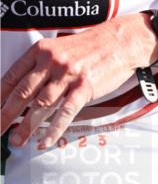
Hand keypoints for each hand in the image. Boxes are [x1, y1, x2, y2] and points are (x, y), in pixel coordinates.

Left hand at [1, 14, 157, 148]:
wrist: (119, 42)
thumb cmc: (91, 47)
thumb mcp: (60, 49)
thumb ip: (42, 65)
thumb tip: (25, 89)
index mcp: (40, 51)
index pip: (11, 77)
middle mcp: (51, 62)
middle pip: (22, 94)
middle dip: (5, 115)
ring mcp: (68, 75)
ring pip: (40, 105)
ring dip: (25, 126)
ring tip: (16, 141)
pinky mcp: (84, 87)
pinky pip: (64, 112)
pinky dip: (53, 129)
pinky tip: (44, 140)